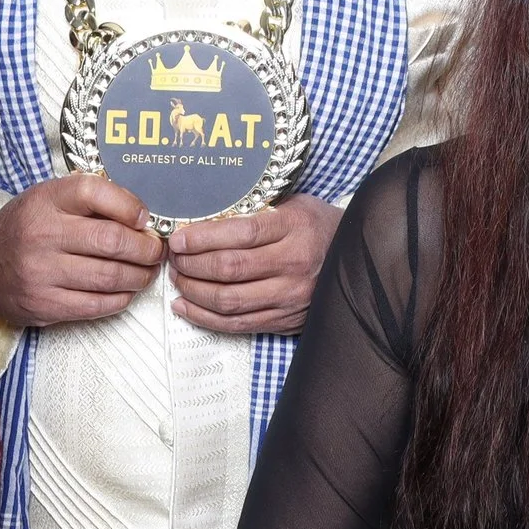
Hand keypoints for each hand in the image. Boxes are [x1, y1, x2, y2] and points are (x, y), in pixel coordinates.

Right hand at [0, 174, 165, 328]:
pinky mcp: (44, 304)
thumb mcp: (50, 198)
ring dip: (139, 276)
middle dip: (146, 248)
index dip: (129, 206)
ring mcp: (42, 272)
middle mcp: (42, 235)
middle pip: (111, 240)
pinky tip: (126, 290)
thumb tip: (141, 216)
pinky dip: (121, 298)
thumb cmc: (28, 227)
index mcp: (46, 201)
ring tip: (147, 271)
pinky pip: (96, 304)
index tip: (145, 218)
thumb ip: (90, 200)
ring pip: (109, 276)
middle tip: (156, 250)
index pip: (95, 192)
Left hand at [166, 195, 342, 333]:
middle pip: (230, 268)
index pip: (241, 233)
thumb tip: (204, 218)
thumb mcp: (294, 205)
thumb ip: (256, 210)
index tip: (178, 238)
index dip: (202, 237)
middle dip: (191, 264)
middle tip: (173, 257)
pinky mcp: (285, 320)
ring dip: (193, 291)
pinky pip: (237, 323)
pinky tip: (185, 305)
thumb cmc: (316, 226)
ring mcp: (290, 296)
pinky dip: (205, 317)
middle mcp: (293, 264)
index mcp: (295, 227)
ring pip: (229, 300)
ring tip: (177, 278)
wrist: (356, 258)